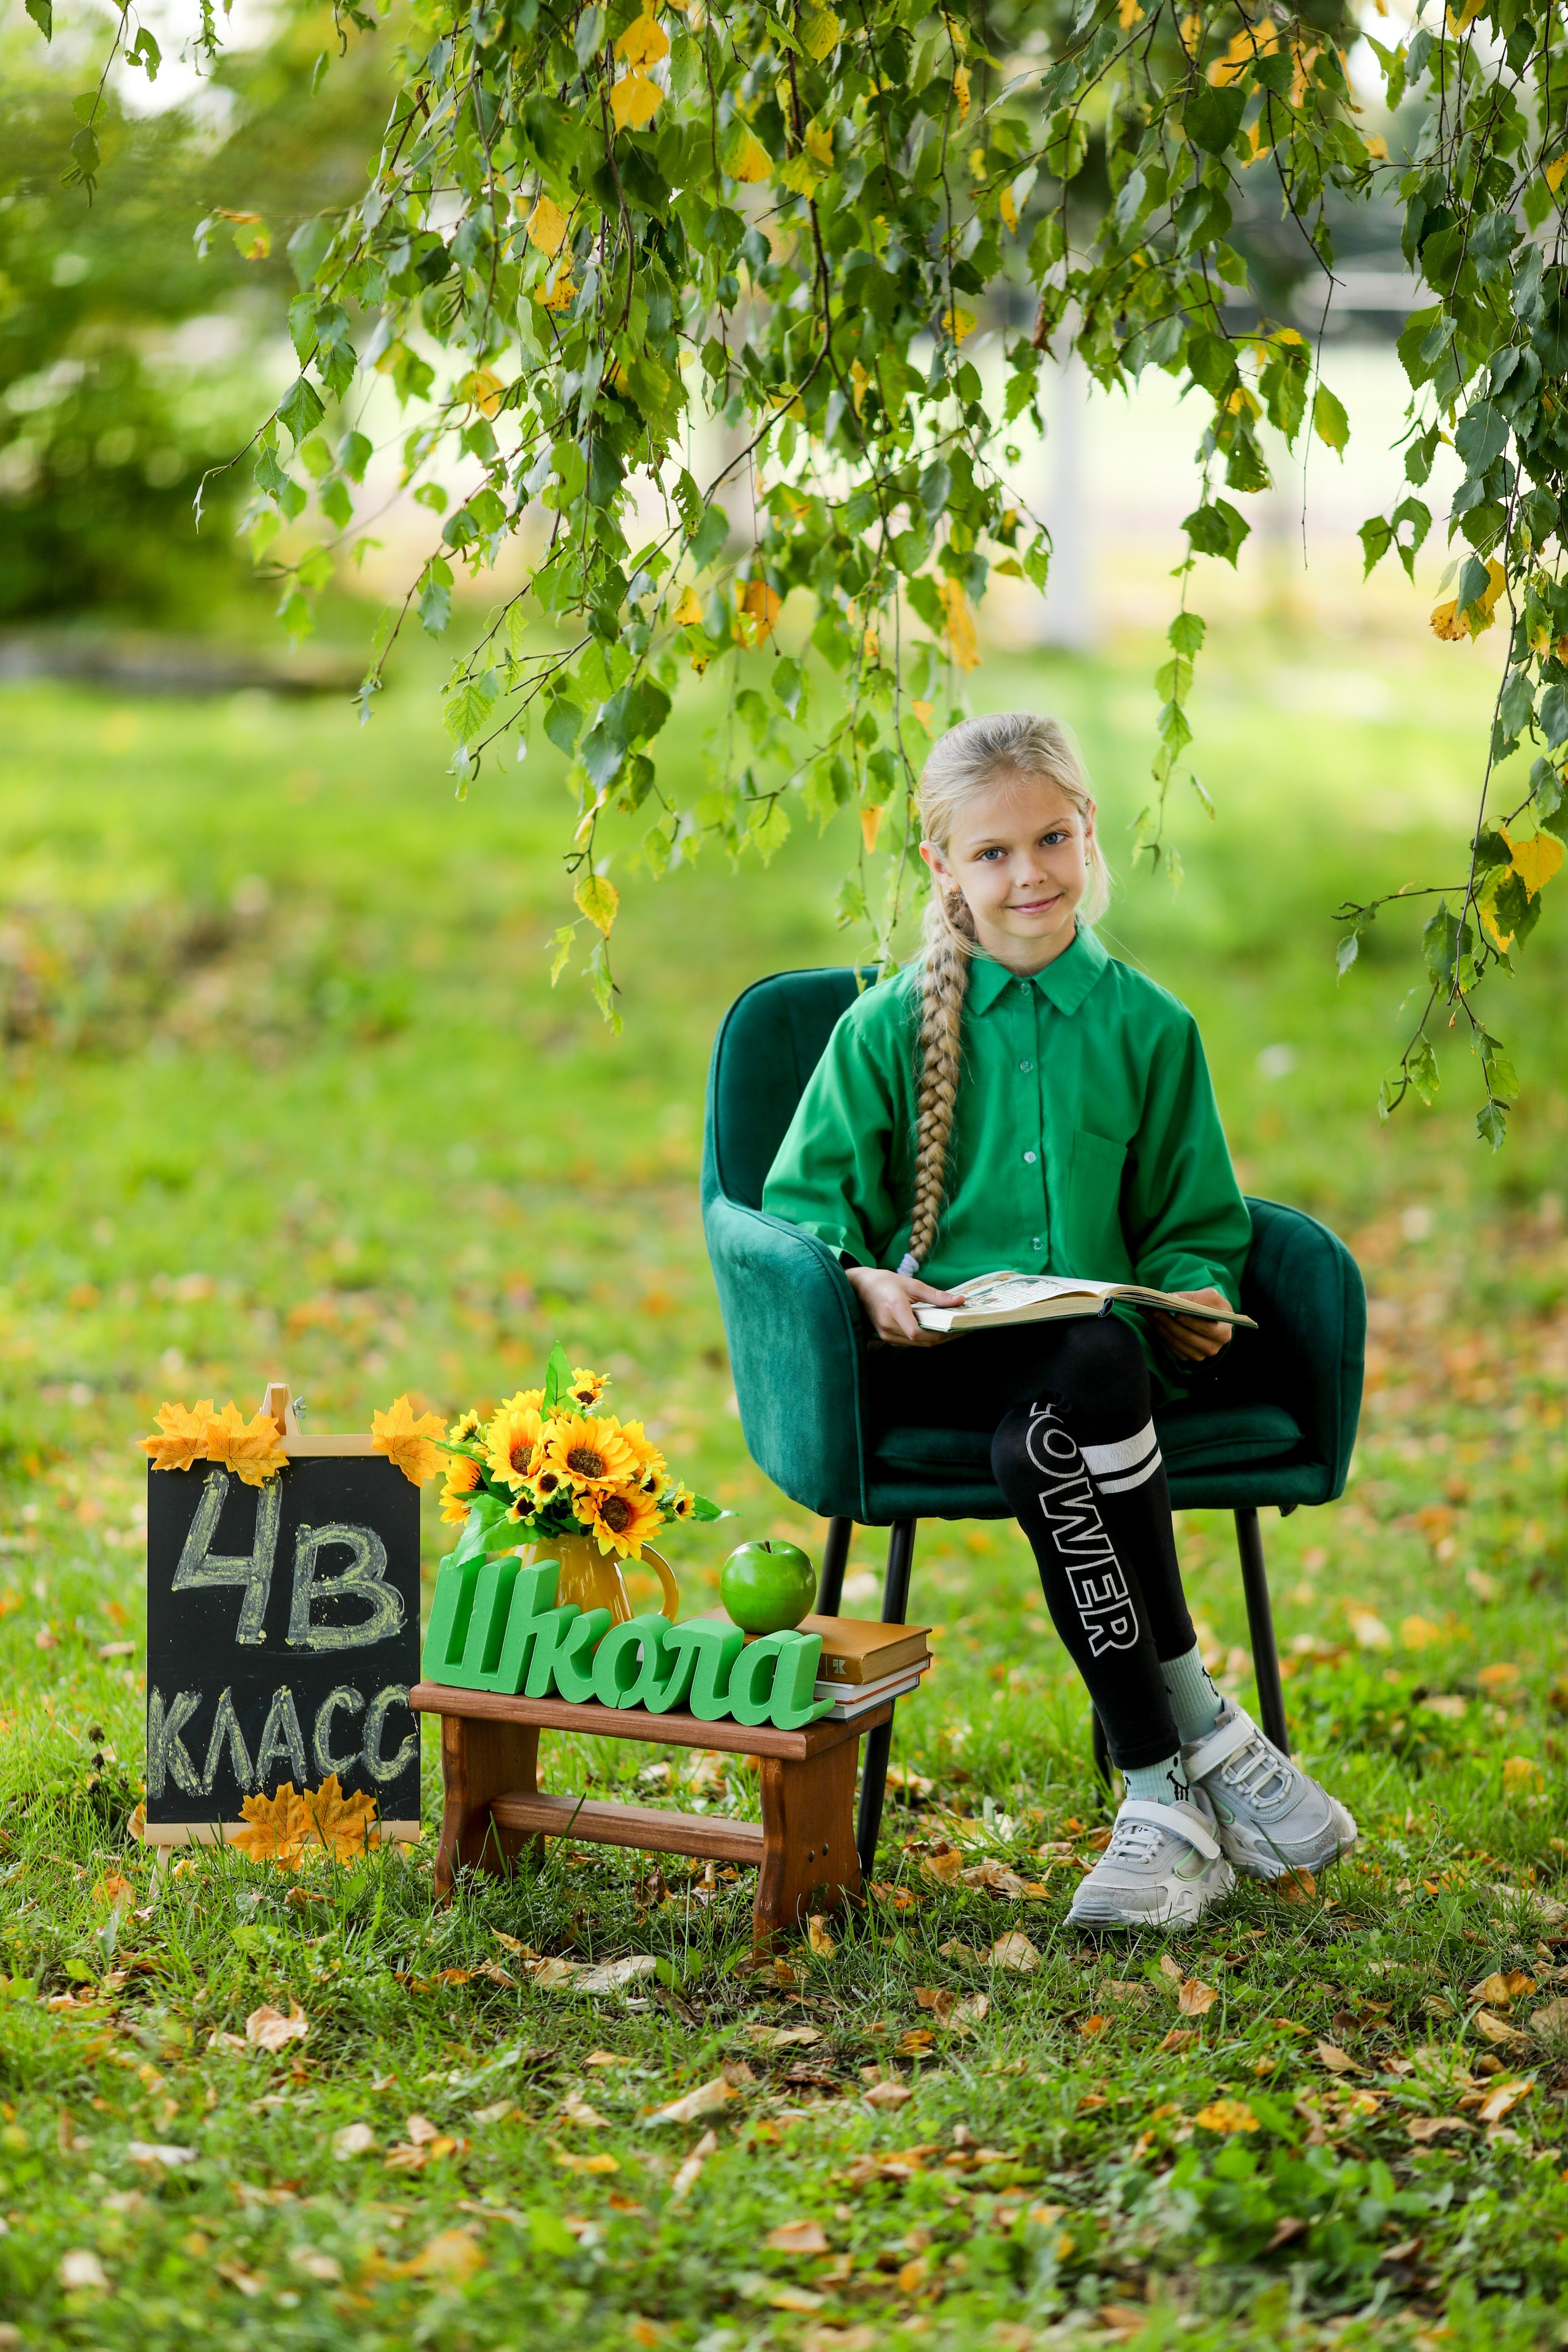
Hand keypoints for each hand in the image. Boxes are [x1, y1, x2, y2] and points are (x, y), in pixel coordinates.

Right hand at [845, 1265, 967, 1346]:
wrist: (860, 1288)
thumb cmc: (885, 1283)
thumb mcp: (911, 1284)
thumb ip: (935, 1295)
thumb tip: (959, 1301)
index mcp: (894, 1309)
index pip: (917, 1333)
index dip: (940, 1334)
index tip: (959, 1327)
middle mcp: (888, 1326)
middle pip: (922, 1341)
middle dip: (945, 1337)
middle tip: (964, 1328)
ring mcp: (886, 1335)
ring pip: (919, 1344)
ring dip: (937, 1339)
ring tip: (954, 1329)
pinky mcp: (887, 1338)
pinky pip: (911, 1343)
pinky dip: (926, 1338)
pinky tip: (937, 1329)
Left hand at [1150, 1285, 1233, 1364]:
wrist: (1212, 1317)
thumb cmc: (1214, 1306)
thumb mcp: (1211, 1296)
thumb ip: (1194, 1296)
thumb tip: (1172, 1297)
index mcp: (1223, 1333)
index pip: (1206, 1329)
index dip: (1190, 1321)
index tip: (1176, 1313)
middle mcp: (1212, 1348)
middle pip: (1187, 1337)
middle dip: (1168, 1322)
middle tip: (1153, 1309)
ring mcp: (1199, 1355)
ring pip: (1176, 1342)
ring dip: (1160, 1326)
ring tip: (1147, 1311)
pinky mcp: (1186, 1356)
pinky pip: (1171, 1347)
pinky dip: (1160, 1333)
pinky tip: (1152, 1320)